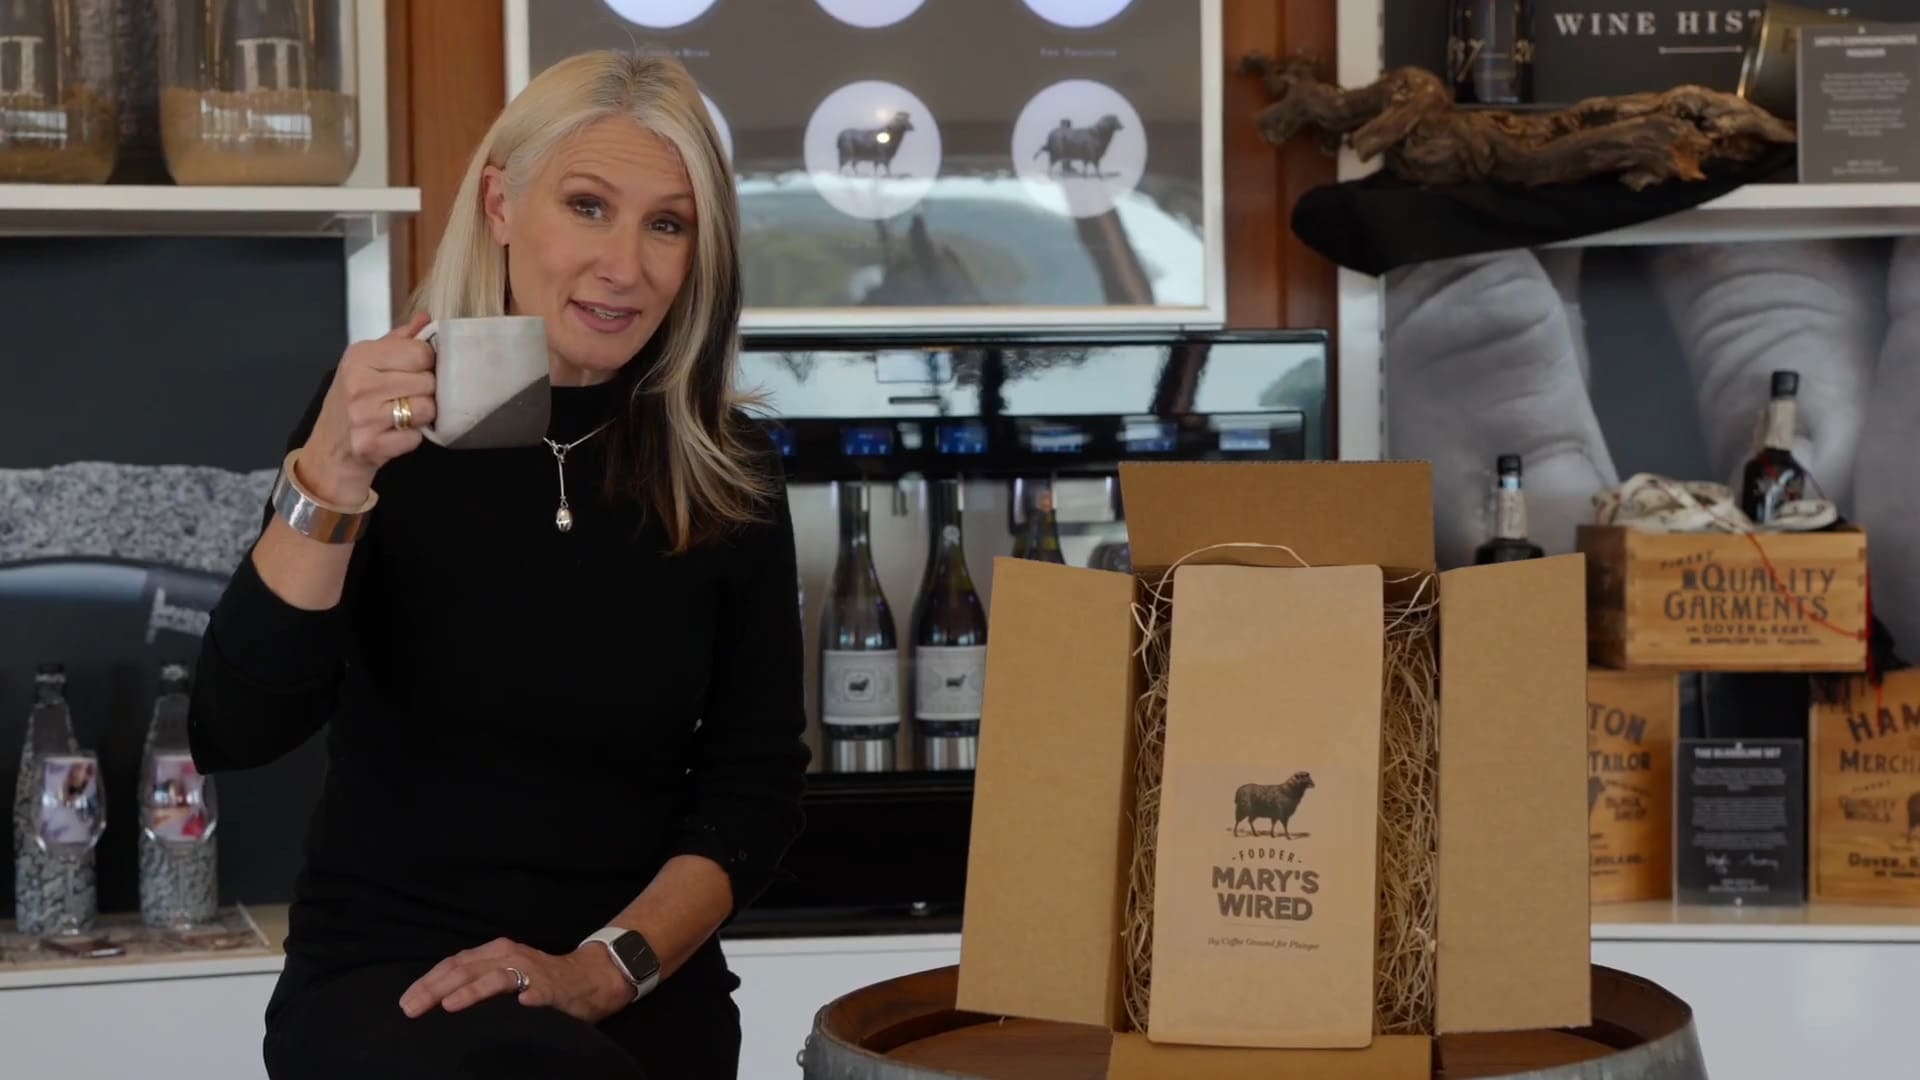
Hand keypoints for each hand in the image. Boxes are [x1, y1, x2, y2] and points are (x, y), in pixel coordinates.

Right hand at [298, 311, 437, 506]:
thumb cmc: (352, 402)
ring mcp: (364, 415)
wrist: (329, 451)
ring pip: (427, 408)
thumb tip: (426, 318)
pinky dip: (411, 438)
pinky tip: (394, 434)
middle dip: (425, 391)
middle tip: (405, 398)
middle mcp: (359, 382)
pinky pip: (416, 437)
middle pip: (428, 380)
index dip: (427, 364)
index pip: (421, 352)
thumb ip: (398, 341)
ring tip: (402, 415)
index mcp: (359, 356)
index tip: (415, 372)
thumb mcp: (367, 364)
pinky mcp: (371, 444)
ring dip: (421, 416)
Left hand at [399, 937, 635, 1024]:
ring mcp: (531, 971)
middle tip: (412, 1009)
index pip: (453, 964)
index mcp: (494, 952)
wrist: (589, 978)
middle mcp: (509, 956)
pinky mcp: (552, 988)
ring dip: (473, 991)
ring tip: (450, 1005)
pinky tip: (520, 1006)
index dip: (427, 982)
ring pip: (496, 978)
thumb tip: (435, 1000)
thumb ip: (476, 980)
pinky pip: (538, 992)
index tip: (405, 1003)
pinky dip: (528, 997)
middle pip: (466, 970)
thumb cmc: (539, 980)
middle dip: (436, 989)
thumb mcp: (503, 973)